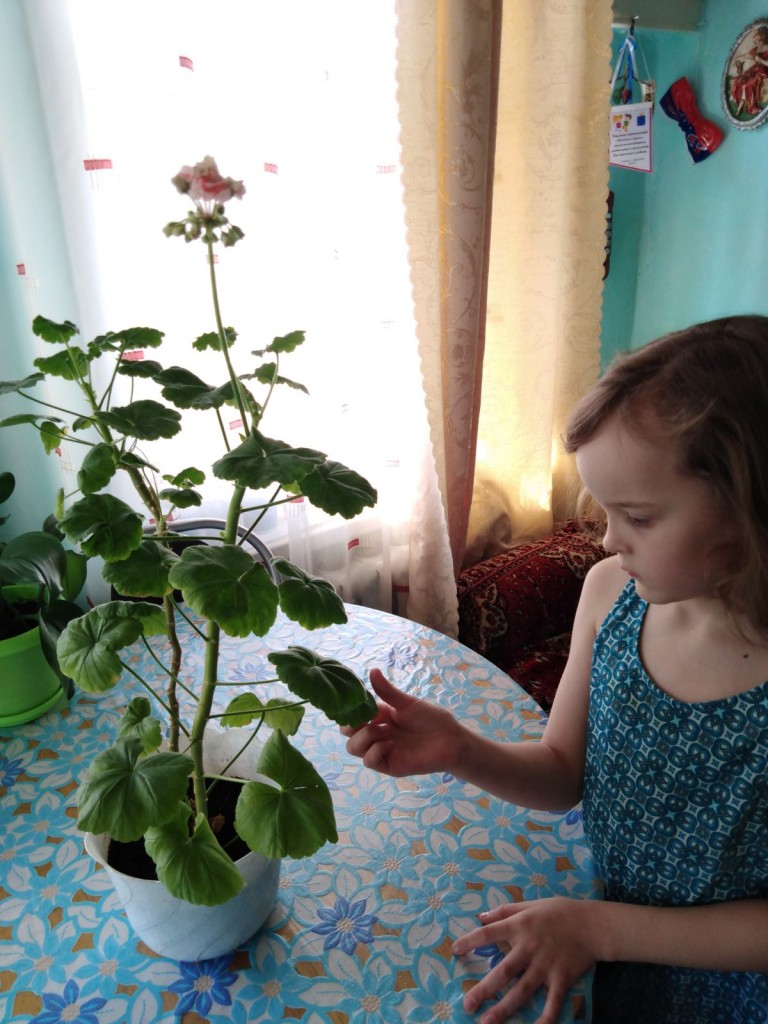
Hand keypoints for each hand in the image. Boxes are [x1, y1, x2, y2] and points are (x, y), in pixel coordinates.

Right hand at [343, 668, 463, 776]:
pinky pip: (369, 762)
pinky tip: (390, 744)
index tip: (358, 706)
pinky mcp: (388, 765)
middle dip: (352, 726)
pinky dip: (375, 751)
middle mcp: (376, 734)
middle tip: (370, 720)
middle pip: (348, 734)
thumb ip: (387, 691)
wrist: (450, 740)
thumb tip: (372, 670)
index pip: (353, 716)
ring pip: (353, 748)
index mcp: (379, 717)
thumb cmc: (431, 719)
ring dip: (365, 737)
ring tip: (386, 731)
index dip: (351, 712)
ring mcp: (381, 750)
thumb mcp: (407, 703)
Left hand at [452, 898, 598, 1023]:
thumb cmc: (559, 911)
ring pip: (521, 990)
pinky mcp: (561, 978)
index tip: (455, 950)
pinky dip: (545, 1019)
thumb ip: (505, 910)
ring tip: (486, 1022)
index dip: (471, 941)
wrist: (592, 924)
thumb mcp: (530, 904)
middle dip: (484, 989)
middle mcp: (530, 947)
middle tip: (466, 1004)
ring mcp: (545, 965)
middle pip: (503, 971)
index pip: (490, 933)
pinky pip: (551, 1002)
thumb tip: (481, 916)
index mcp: (520, 926)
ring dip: (504, 1008)